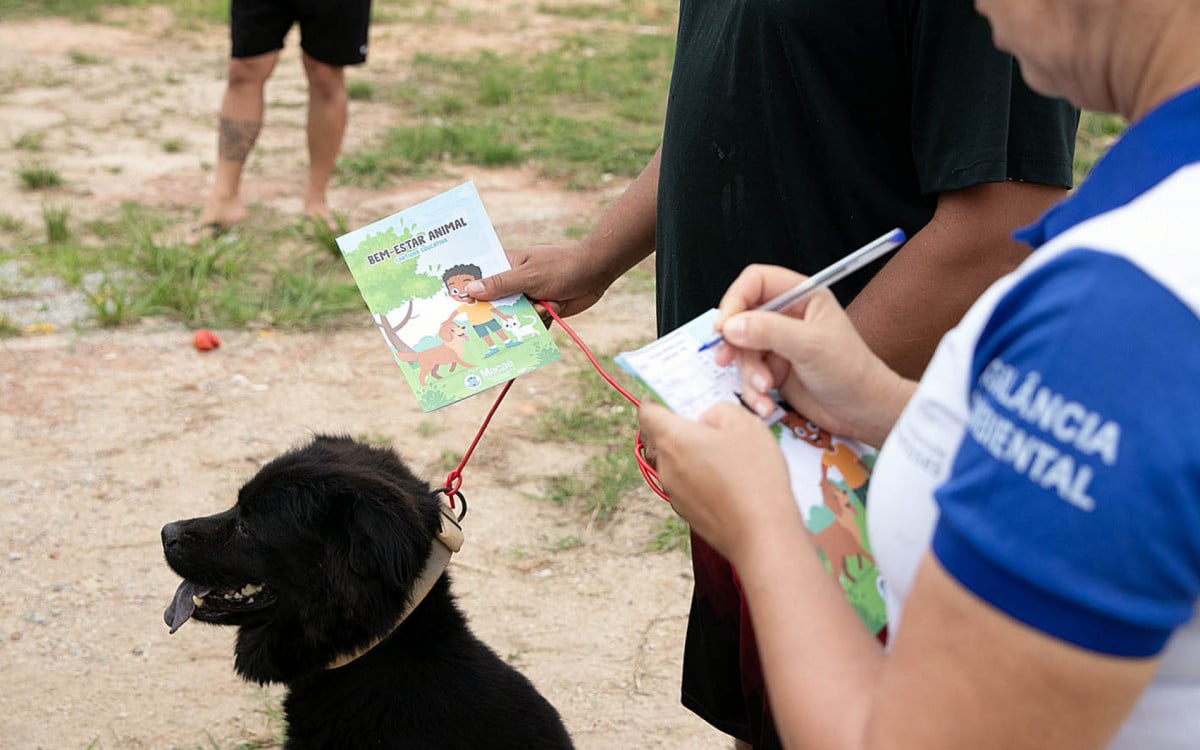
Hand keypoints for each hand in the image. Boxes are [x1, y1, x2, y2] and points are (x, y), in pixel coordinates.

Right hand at [465, 242, 615, 318]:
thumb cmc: (561, 266)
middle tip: (486, 325)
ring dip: (525, 319)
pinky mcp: (539, 312)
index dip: (465, 292)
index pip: (478, 279)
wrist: (596, 273)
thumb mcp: (528, 275)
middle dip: (495, 315)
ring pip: (512, 320)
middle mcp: (512, 283)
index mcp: (504, 265)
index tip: (451, 306)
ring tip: (544, 306)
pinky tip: (550, 312)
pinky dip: (538, 324)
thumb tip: (470, 290)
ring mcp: (525, 299)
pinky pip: (529, 326)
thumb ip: (500, 284)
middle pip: (492, 305)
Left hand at [638, 402, 798, 563]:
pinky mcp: (687, 514)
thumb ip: (719, 410)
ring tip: (720, 453)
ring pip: (672, 465)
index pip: (646, 414)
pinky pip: (686, 486)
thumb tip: (706, 419)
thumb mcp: (744, 423)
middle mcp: (666, 467)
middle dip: (672, 429)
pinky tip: (726, 480)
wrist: (762, 533)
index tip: (663, 399)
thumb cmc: (754, 474)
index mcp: (672, 439)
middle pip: (657, 440)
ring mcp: (674, 494)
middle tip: (700, 424)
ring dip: (688, 455)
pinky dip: (698, 478)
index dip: (653, 403)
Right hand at [712, 264, 913, 446]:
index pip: (756, 282)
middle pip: (741, 317)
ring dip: (747, 372)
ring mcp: (778, 344)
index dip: (736, 299)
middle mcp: (787, 316)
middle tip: (727, 358)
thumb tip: (731, 325)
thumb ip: (769, 331)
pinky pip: (748, 374)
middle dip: (736, 343)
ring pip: (741, 350)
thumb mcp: (810, 346)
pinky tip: (766, 402)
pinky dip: (752, 390)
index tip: (724, 326)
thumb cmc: (851, 372)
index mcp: (802, 296)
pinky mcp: (774, 370)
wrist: (863, 412)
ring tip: (765, 388)